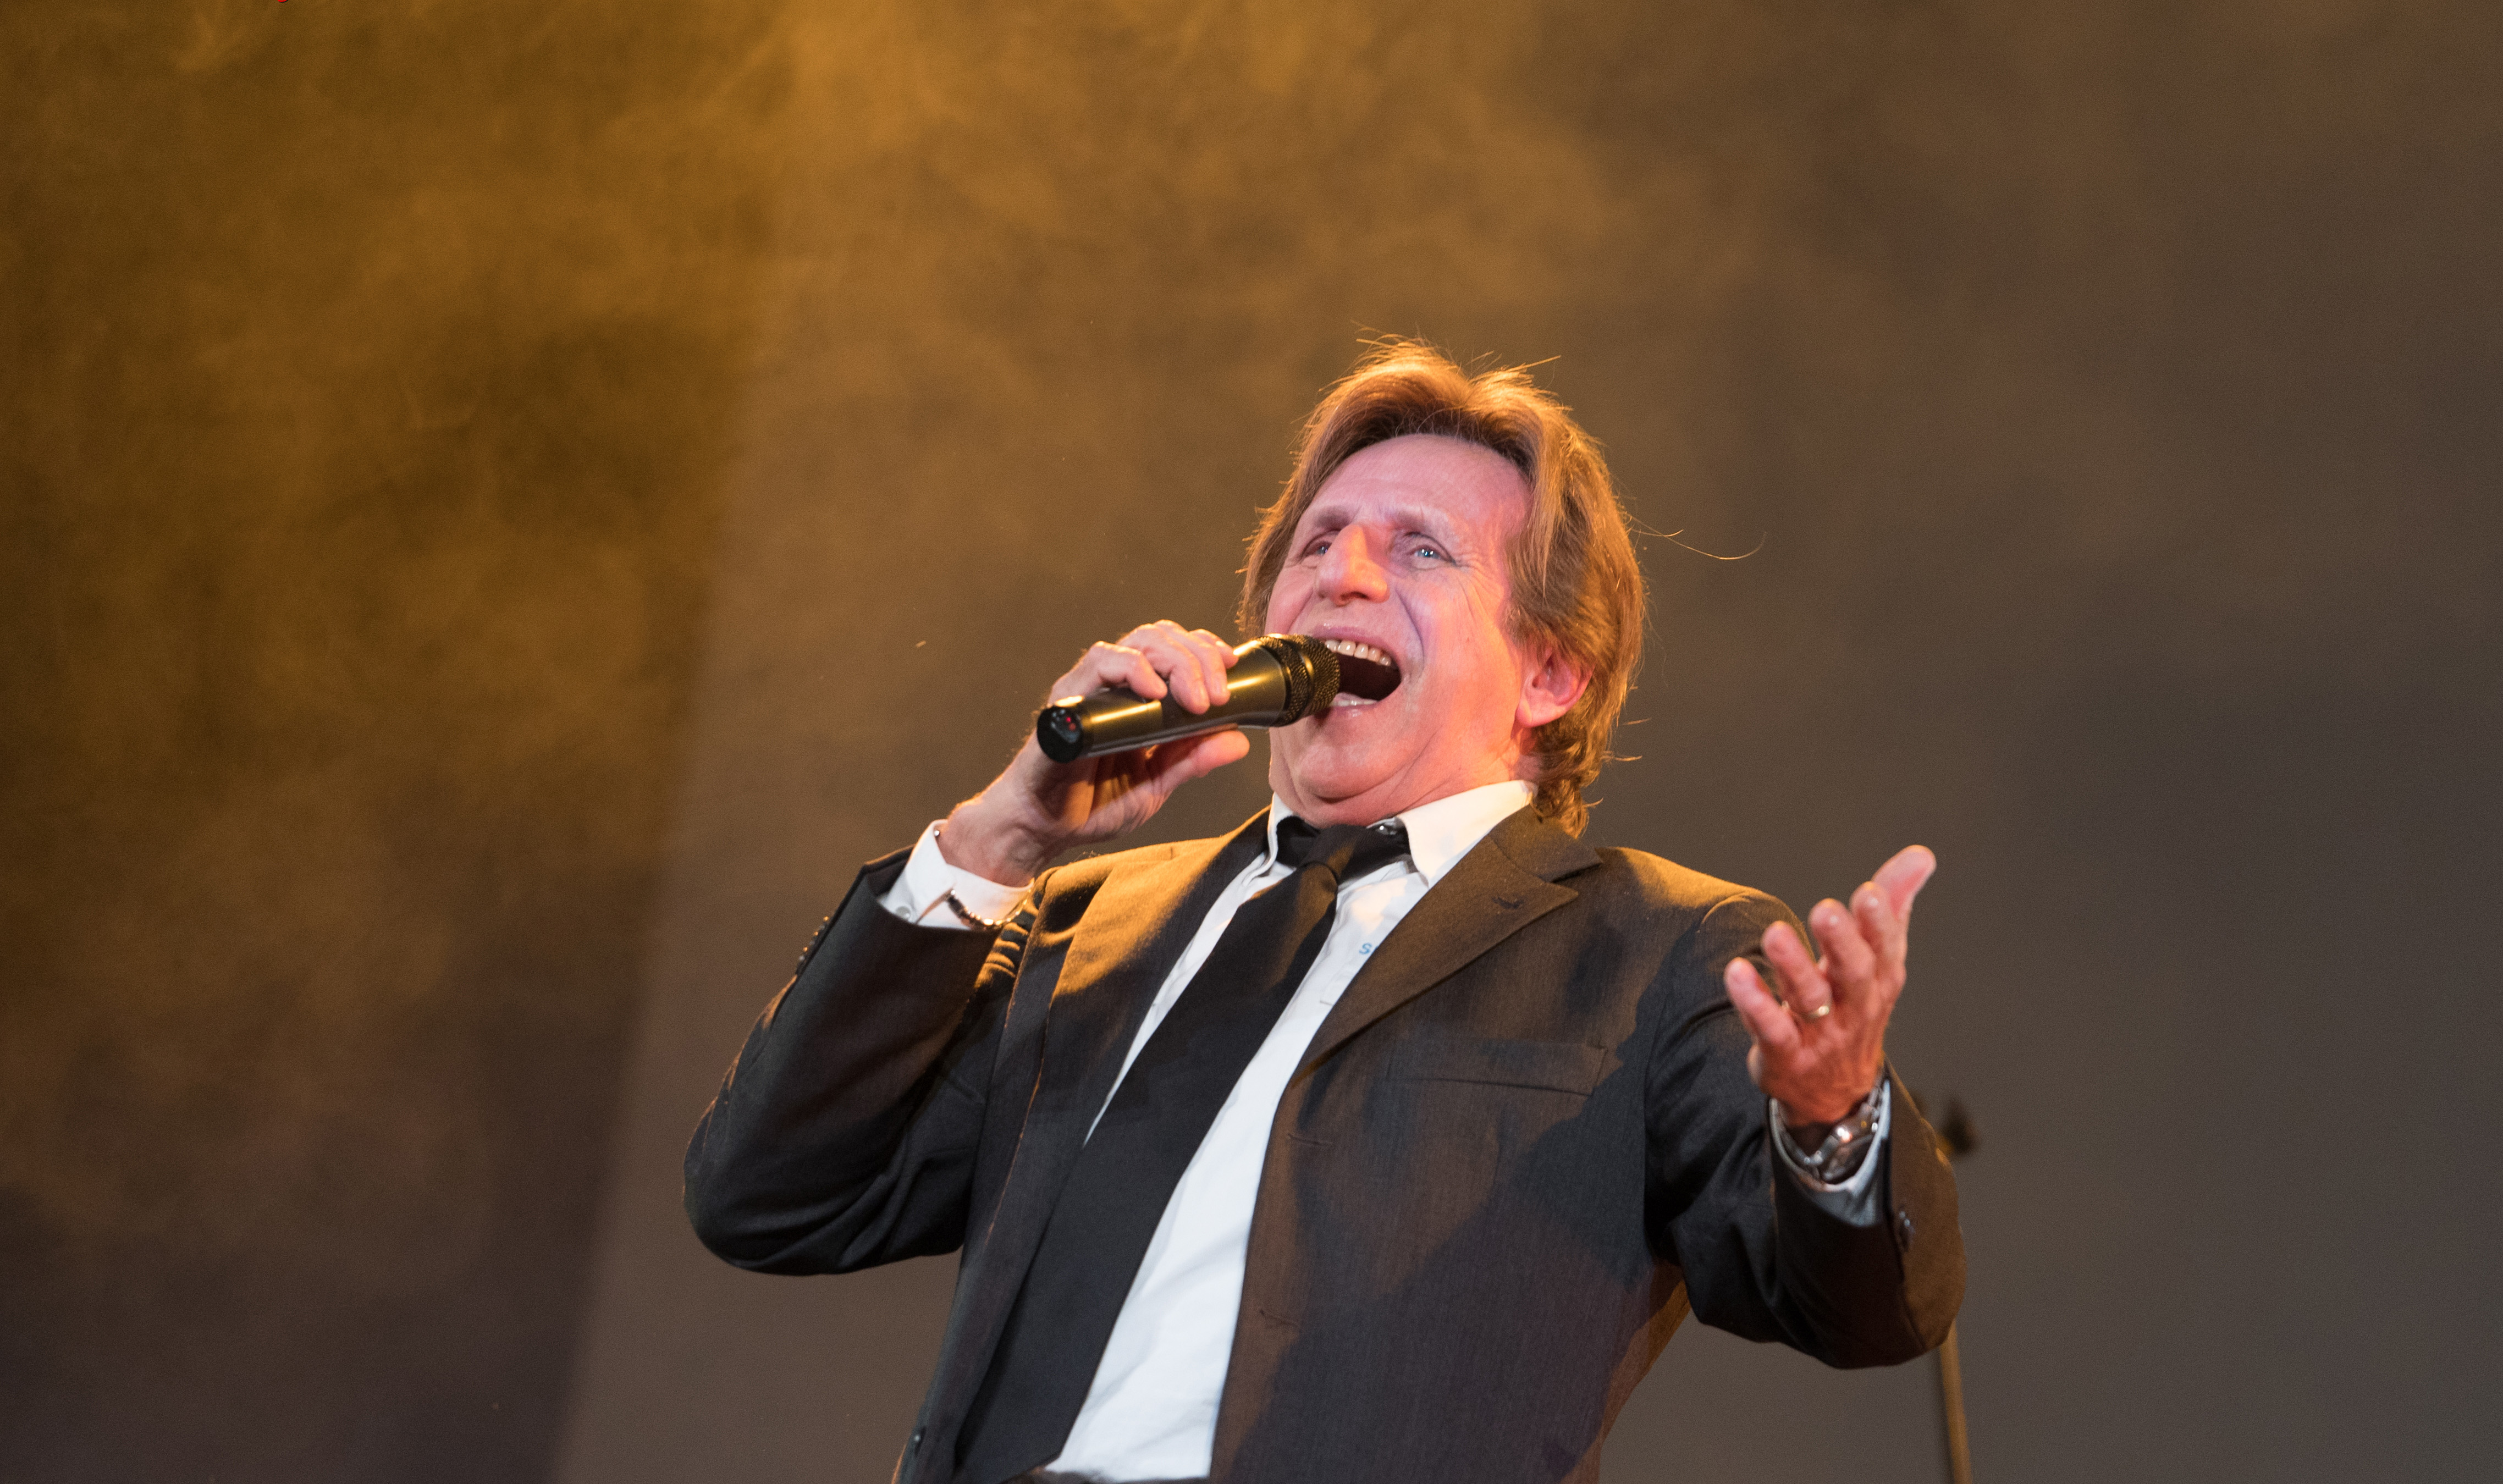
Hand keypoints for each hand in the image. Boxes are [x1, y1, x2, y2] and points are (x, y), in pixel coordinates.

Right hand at [937, 621, 1252, 883]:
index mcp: (1137, 698)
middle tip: (1218, 695)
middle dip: (1198, 657)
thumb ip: (1192, 761)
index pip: (1174, 647)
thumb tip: (1239, 741)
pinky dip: (1131, 670)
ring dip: (1174, 661)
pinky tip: (1154, 692)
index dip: (1205, 649)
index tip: (1232, 668)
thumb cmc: (1091, 804)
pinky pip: (1097, 666)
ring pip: (1135, 643)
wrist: (1043, 828)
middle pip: (1160, 637)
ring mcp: (1089, 690)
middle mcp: (1113, 685)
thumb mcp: (1156, 785)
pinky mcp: (1067, 702)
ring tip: (1195, 698)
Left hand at [1722, 845, 1935, 1132]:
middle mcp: (1855, 1008)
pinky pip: (1770, 1029)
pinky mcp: (1785, 1055)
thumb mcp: (1878, 963)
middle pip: (1854, 974)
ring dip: (1793, 966)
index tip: (1869, 892)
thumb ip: (1893, 907)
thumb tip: (1920, 855)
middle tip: (1826, 909)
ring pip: (1809, 1000)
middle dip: (1842, 942)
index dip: (1880, 923)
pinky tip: (1736, 972)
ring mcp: (1821, 1035)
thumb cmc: (1854, 1009)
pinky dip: (1754, 1002)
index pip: (1885, 950)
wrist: (1836, 1094)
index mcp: (1880, 981)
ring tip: (1775, 933)